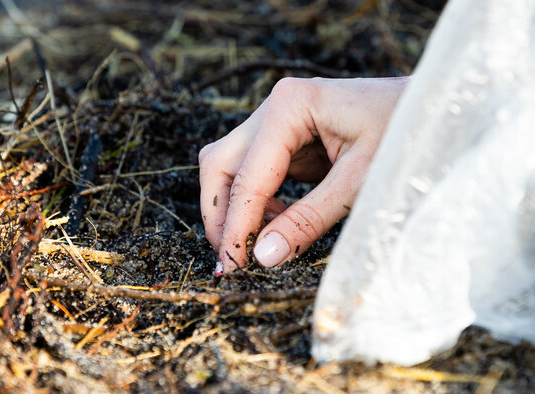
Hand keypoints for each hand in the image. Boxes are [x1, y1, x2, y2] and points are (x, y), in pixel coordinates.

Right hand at [198, 77, 408, 273]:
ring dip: (235, 209)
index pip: (247, 177)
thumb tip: (261, 257)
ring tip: (257, 246)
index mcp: (291, 105)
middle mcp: (276, 106)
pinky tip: (276, 224)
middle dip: (221, 214)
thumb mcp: (360, 184)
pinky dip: (256, 202)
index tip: (231, 268)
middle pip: (221, 164)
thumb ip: (308, 220)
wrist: (440, 112)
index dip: (236, 227)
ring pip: (230, 167)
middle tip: (230, 260)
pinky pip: (253, 172)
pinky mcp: (287, 137)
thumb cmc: (410, 139)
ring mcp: (278, 119)